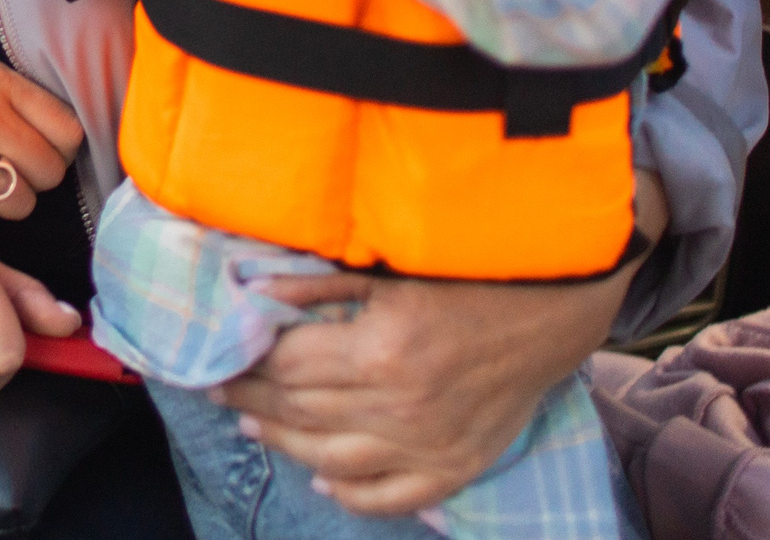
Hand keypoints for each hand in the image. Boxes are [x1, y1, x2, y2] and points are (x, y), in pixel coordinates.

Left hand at [220, 168, 664, 515]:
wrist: (549, 314)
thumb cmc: (466, 280)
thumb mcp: (388, 272)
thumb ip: (319, 286)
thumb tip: (255, 294)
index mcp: (381, 352)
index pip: (290, 368)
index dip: (248, 364)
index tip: (220, 359)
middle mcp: (400, 408)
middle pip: (303, 411)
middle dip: (254, 399)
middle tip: (222, 391)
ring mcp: (427, 446)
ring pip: (333, 459)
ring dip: (286, 445)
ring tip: (254, 427)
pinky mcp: (454, 468)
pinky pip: (392, 497)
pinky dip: (352, 496)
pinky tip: (322, 481)